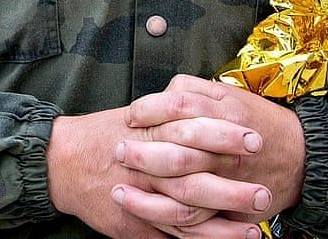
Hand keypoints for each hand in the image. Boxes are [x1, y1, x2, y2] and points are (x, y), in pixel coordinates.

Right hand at [46, 105, 265, 237]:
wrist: (63, 162)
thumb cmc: (104, 134)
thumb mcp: (135, 115)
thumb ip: (168, 113)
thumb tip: (207, 102)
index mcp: (148, 133)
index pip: (189, 130)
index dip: (222, 133)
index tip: (252, 133)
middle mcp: (147, 166)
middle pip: (193, 172)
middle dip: (230, 178)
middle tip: (264, 181)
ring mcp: (144, 198)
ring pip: (190, 210)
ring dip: (226, 215)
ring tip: (261, 217)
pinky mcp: (139, 223)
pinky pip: (177, 235)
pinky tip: (235, 237)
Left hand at [112, 76, 304, 237]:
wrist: (302, 156)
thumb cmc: (261, 120)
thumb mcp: (230, 94)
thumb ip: (195, 91)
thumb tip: (161, 94)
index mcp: (224, 114)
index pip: (177, 107)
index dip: (148, 110)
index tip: (130, 116)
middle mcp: (225, 151)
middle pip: (176, 153)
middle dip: (142, 155)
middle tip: (117, 151)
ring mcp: (229, 184)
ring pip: (183, 196)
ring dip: (148, 196)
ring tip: (120, 192)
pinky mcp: (231, 210)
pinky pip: (198, 223)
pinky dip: (171, 223)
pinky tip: (147, 218)